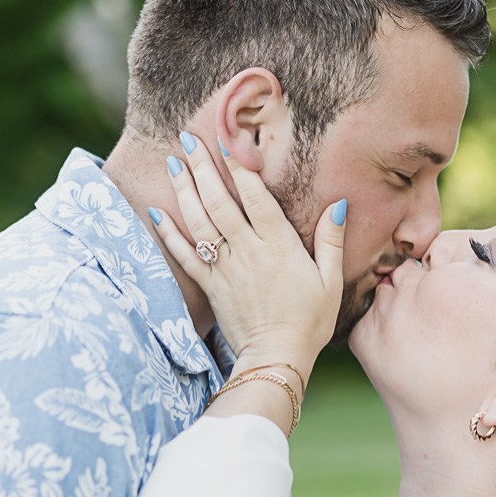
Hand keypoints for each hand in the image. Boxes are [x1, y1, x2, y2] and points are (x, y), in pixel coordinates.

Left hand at [150, 138, 345, 380]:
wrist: (277, 358)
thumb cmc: (310, 321)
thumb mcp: (331, 280)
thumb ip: (330, 240)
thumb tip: (338, 205)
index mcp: (279, 246)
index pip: (256, 197)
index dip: (240, 166)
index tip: (228, 139)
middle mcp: (248, 251)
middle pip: (220, 201)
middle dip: (203, 167)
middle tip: (188, 138)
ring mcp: (226, 268)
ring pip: (200, 221)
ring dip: (185, 190)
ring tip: (174, 163)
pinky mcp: (211, 286)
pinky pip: (186, 255)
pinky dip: (169, 233)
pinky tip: (157, 212)